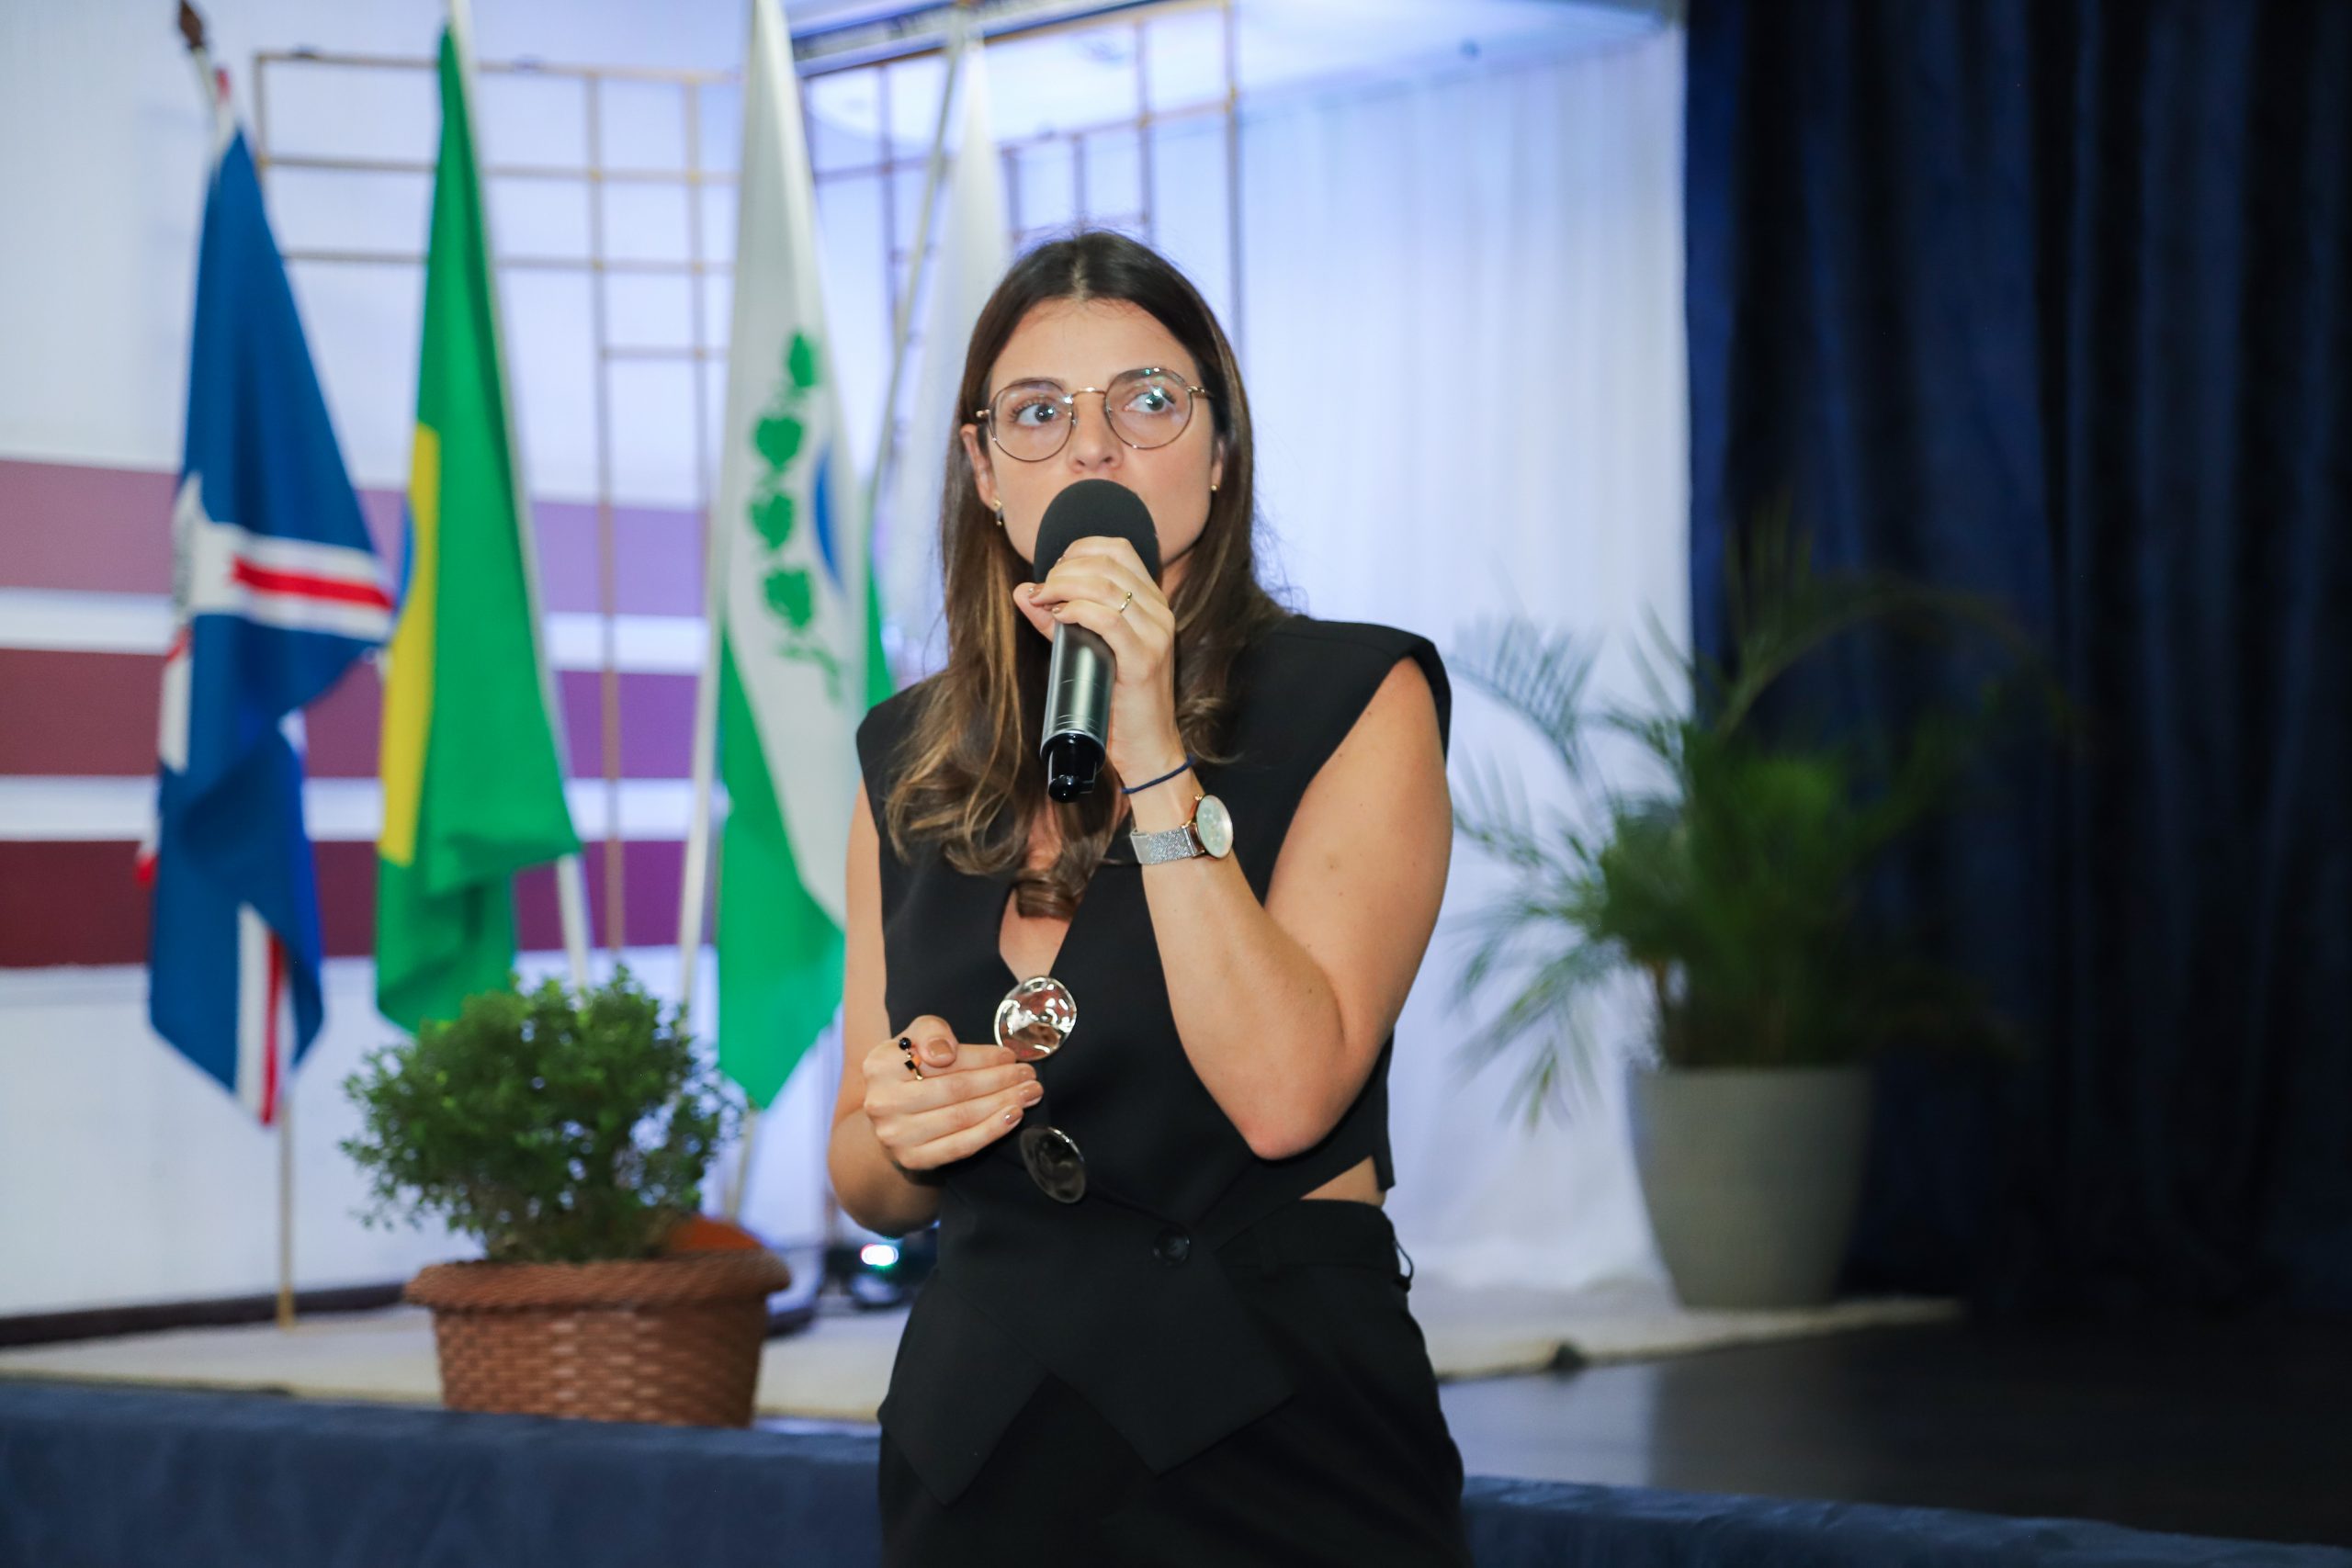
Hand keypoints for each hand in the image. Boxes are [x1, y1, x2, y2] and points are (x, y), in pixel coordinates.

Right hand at [859, 1014, 1042, 1172]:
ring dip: (1003, 1103)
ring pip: (961, 1117)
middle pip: (955, 1089)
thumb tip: (944, 1053)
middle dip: (1000, 1080)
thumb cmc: (913, 1071)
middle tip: (1029, 1076)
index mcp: (880, 1065)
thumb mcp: (917, 1038)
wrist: (894, 1119)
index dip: (982, 1057)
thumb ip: (931, 1032)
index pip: (943, 1059)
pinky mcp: (912, 1159)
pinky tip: (1012, 1117)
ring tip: (1029, 1093)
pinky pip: (960, 1146)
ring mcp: (896, 1135)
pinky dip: (991, 1131)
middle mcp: (883, 1102)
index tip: (1010, 1056)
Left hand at [1012, 535, 1185, 784]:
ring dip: (1064, 586)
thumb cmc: (1117, 702)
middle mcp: (1159, 611)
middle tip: (1041, 592)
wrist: (1148, 749)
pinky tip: (1060, 617)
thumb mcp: (1087, 650)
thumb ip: (1058, 620)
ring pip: (1106, 586)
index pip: (1118, 549)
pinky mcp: (1145, 660)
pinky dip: (1078, 610)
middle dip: (1064, 569)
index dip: (1078, 550)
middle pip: (1108, 562)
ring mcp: (1156, 635)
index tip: (1052, 573)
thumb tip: (1023, 590)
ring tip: (1044, 601)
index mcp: (1152, 602)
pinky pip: (1109, 620)